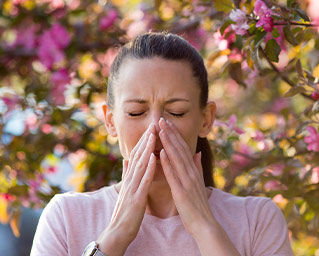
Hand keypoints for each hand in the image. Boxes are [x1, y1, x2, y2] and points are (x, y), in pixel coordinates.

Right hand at [96, 123, 156, 255]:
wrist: (117, 232)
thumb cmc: (125, 211)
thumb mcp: (126, 189)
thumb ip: (126, 173)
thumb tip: (126, 158)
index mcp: (130, 178)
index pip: (137, 156)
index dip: (144, 141)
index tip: (151, 128)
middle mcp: (130, 180)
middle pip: (138, 156)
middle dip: (146, 139)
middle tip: (153, 124)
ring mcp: (132, 188)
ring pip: (140, 165)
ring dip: (147, 148)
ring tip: (153, 134)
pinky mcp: (136, 198)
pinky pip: (143, 181)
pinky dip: (148, 168)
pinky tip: (154, 157)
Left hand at [158, 117, 216, 236]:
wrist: (204, 224)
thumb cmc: (198, 204)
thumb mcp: (199, 182)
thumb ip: (197, 166)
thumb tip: (196, 152)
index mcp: (193, 170)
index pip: (183, 148)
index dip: (175, 134)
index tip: (167, 123)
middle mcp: (191, 172)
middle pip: (179, 149)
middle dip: (170, 133)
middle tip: (161, 119)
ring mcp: (187, 181)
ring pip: (176, 158)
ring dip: (168, 143)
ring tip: (161, 129)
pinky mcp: (181, 191)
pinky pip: (173, 175)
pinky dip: (168, 163)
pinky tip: (161, 152)